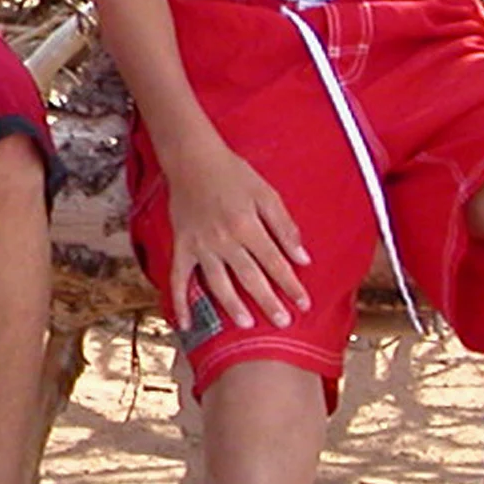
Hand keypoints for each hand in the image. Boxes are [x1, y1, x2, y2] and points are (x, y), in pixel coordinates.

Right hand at [162, 137, 310, 330]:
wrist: (193, 159)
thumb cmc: (233, 173)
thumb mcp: (267, 194)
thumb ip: (285, 227)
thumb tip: (303, 258)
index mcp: (248, 226)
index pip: (275, 263)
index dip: (291, 285)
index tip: (304, 304)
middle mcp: (224, 240)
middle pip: (250, 278)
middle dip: (268, 302)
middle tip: (283, 322)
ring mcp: (200, 246)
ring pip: (219, 283)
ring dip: (233, 306)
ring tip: (248, 324)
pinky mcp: (182, 246)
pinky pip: (180, 279)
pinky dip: (181, 302)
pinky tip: (187, 323)